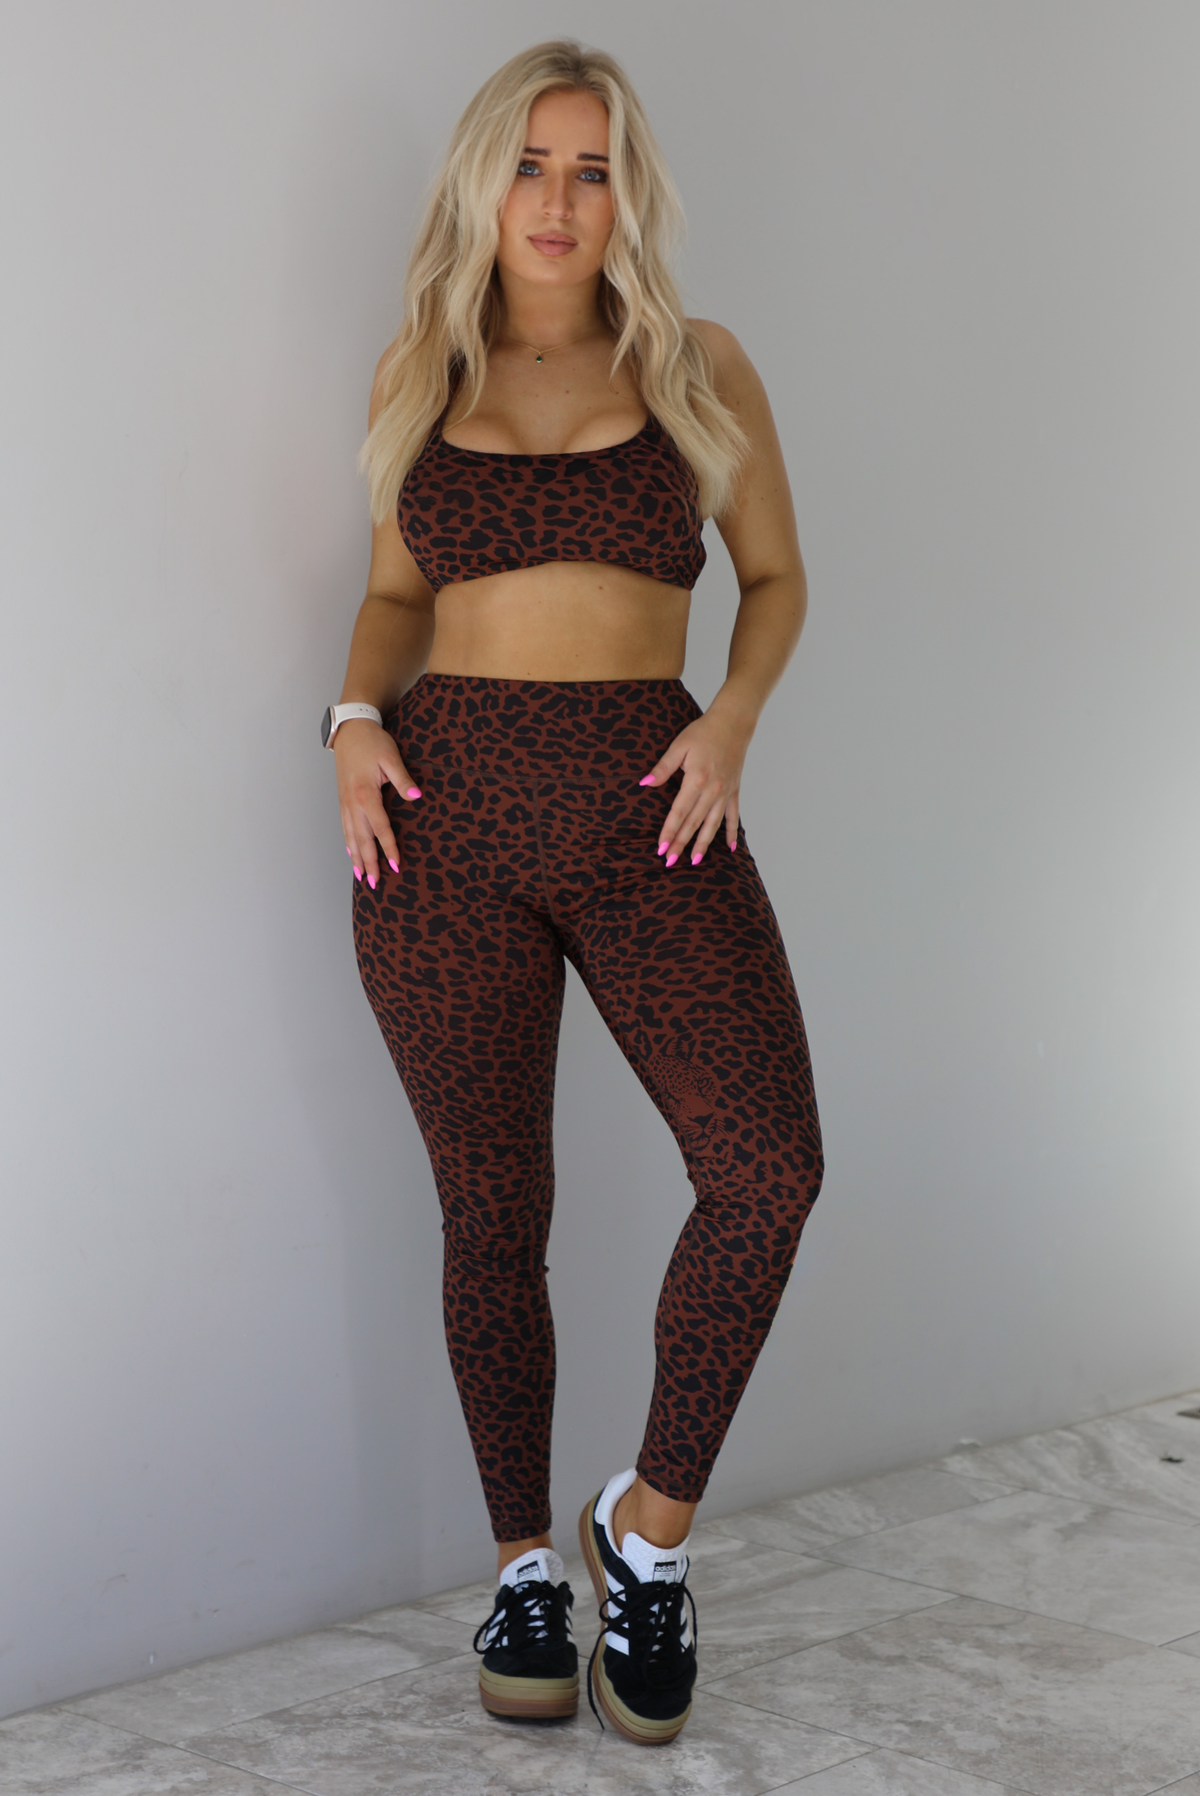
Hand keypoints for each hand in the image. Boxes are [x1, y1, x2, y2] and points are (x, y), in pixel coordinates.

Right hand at [335, 720, 420, 888]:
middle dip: (368, 862)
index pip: (380, 828)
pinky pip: (344, 827)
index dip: (388, 848)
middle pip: (361, 839)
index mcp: (365, 794)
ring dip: (356, 858)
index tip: (395, 866)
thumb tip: (417, 796)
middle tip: (374, 884)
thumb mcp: (391, 757)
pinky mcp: (343, 800)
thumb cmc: (372, 742)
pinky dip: (348, 843)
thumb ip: (403, 779)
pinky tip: (351, 854)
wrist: (350, 729)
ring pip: (350, 836)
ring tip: (361, 877)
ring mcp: (345, 802)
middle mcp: (352, 803)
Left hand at [638, 707, 750, 865]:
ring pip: (713, 824)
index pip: (679, 813)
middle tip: (670, 862)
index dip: (669, 832)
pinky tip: (729, 848)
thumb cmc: (703, 732)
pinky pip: (733, 816)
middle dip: (681, 844)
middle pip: (694, 823)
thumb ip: (663, 768)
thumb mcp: (679, 746)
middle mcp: (712, 790)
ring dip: (703, 844)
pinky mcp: (734, 791)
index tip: (661, 849)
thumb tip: (645, 784)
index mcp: (696, 780)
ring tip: (694, 861)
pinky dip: (731, 832)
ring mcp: (725, 793)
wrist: (733, 723)